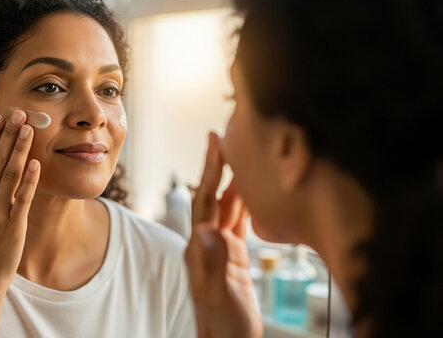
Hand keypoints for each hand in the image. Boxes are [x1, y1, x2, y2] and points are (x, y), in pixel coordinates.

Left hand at [185, 132, 261, 337]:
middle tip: (228, 137)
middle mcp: (208, 242)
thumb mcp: (219, 295)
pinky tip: (254, 195)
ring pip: (229, 207)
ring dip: (235, 183)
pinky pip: (239, 223)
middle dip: (221, 167)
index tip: (214, 141)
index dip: (210, 169)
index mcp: (201, 246)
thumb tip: (208, 231)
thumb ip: (214, 264)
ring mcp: (220, 249)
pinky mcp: (234, 257)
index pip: (205, 199)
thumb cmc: (222, 325)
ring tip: (245, 157)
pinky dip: (246, 206)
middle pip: (215, 196)